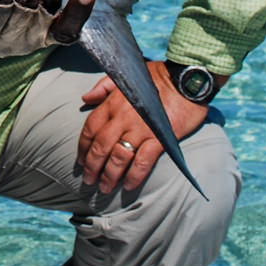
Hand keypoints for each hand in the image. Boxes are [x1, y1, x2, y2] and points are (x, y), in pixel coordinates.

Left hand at [76, 59, 211, 192]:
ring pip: (119, 157)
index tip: (80, 160)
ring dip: (110, 175)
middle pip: (101, 147)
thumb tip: (85, 98)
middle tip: (88, 180)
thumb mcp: (125, 78)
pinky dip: (134, 175)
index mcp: (112, 104)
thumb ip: (102, 88)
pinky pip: (143, 161)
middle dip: (92, 166)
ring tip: (105, 188)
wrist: (185, 80)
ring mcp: (141, 129)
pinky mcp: (160, 138)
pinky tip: (128, 186)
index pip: (90, 129)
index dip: (83, 147)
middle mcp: (123, 118)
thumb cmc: (155, 77)